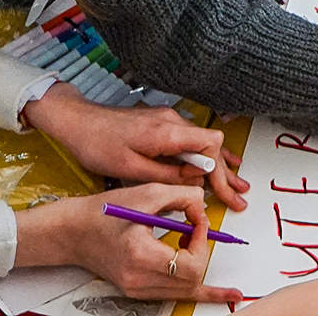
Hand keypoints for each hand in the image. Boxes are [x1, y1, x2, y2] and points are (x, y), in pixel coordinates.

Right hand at [11, 186, 240, 304]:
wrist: (74, 232)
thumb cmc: (103, 213)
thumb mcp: (147, 193)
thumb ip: (182, 196)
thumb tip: (203, 206)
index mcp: (140, 256)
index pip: (189, 263)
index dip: (203, 241)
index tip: (197, 220)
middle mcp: (138, 279)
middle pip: (191, 279)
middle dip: (202, 251)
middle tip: (196, 228)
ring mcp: (137, 289)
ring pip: (186, 290)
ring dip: (198, 266)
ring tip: (193, 242)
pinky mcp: (138, 290)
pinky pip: (175, 295)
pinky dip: (200, 292)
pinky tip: (223, 295)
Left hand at [23, 84, 249, 209]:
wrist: (77, 121)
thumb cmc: (98, 145)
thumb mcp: (130, 169)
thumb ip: (166, 175)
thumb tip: (196, 182)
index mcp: (166, 132)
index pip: (209, 146)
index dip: (220, 171)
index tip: (226, 193)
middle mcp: (172, 121)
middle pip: (210, 146)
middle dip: (226, 174)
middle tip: (240, 197)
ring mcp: (168, 120)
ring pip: (203, 143)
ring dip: (219, 165)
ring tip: (239, 183)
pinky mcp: (161, 123)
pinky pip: (191, 139)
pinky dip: (206, 155)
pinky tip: (220, 161)